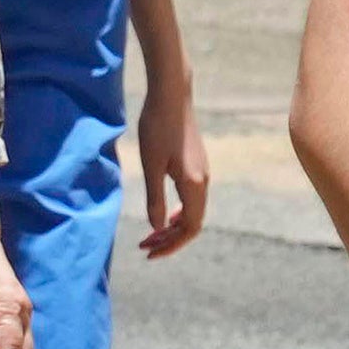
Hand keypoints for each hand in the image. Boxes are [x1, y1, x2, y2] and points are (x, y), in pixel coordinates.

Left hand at [132, 62, 212, 258]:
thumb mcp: (151, 166)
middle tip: (145, 246)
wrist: (172, 96)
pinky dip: (177, 211)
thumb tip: (157, 228)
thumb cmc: (158, 128)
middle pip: (193, 222)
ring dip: (172, 226)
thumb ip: (155, 199)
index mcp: (194, 184)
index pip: (191, 227)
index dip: (172, 245)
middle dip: (170, 239)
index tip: (150, 252)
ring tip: (151, 234)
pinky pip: (192, 198)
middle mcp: (203, 181)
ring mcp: (202, 173)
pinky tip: (163, 211)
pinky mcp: (197, 165)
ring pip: (193, 210)